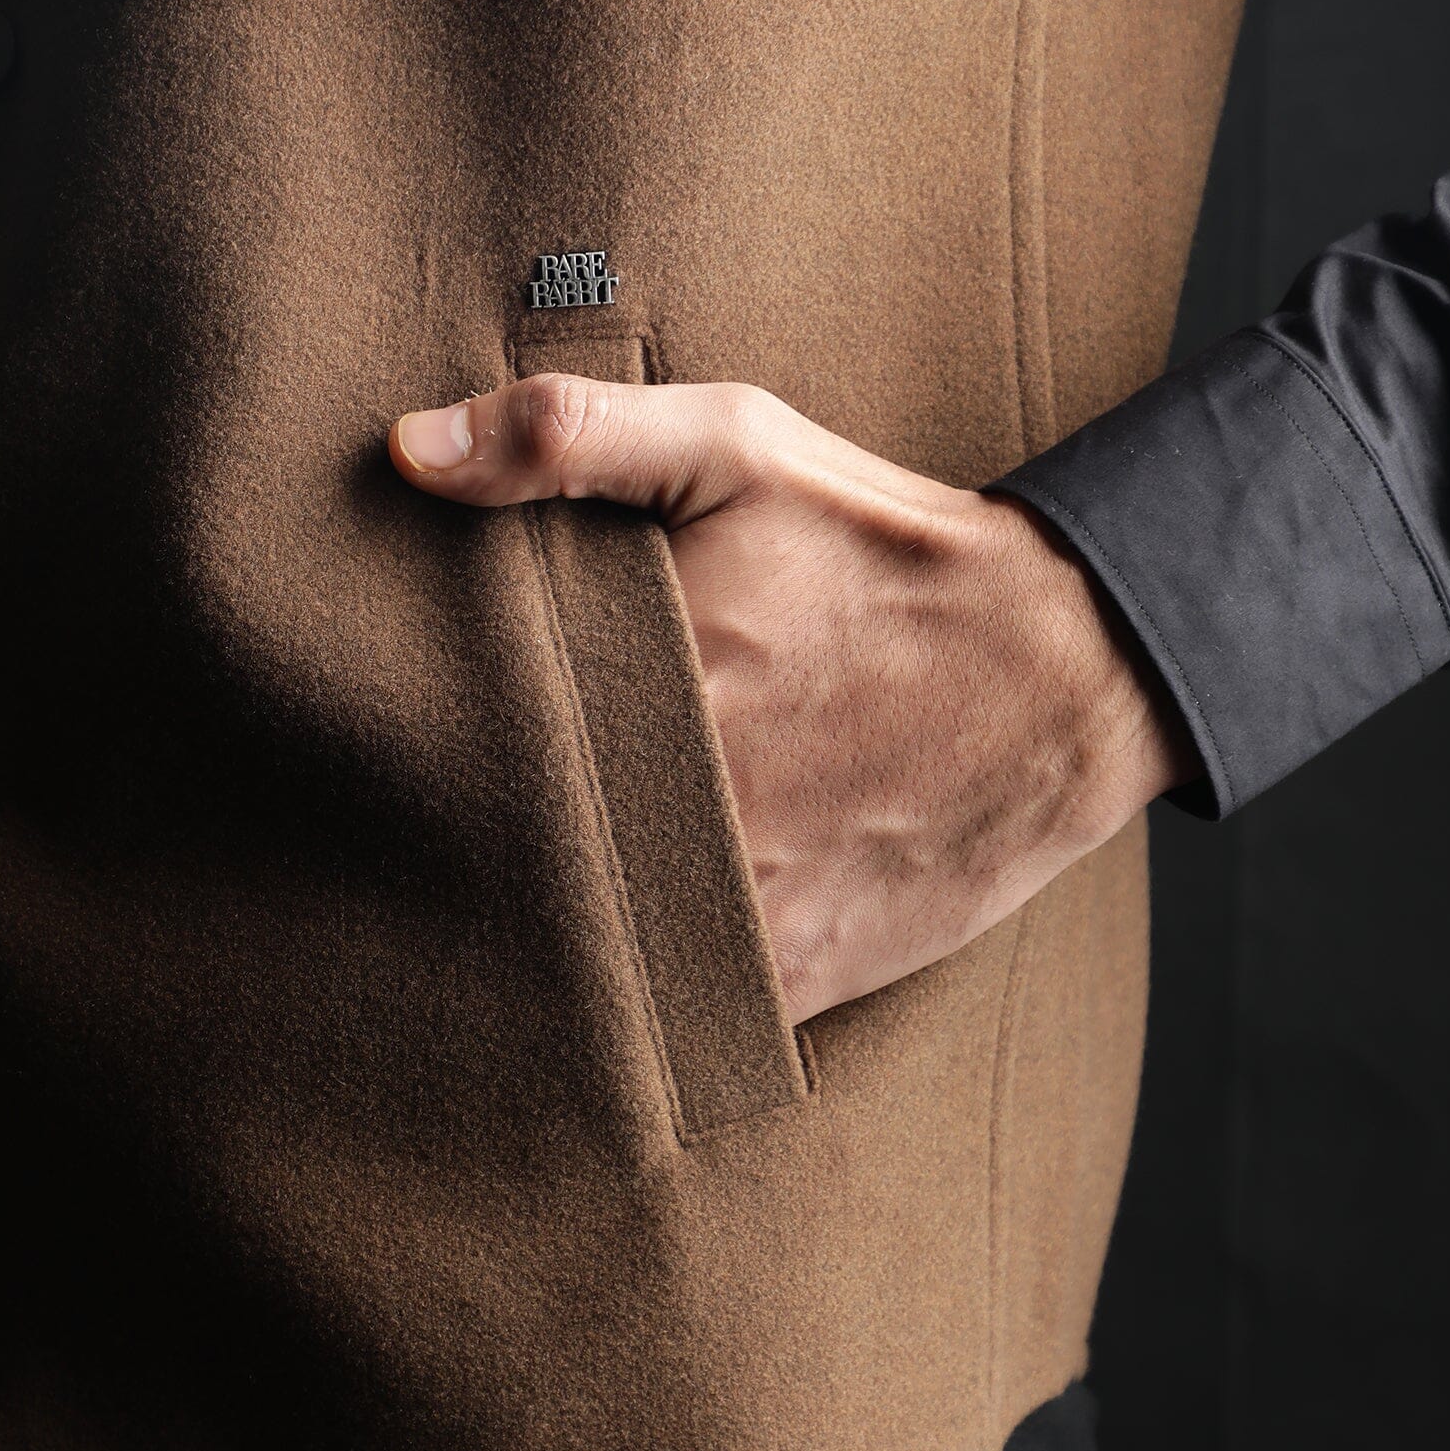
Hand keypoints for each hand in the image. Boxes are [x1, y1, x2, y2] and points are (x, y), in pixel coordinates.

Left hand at [390, 376, 1195, 1022]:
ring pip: (586, 947)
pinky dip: (634, 1001)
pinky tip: (594, 969)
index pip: (477, 742)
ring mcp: (741, 903)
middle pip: (516, 853)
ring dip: (540, 928)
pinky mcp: (797, 971)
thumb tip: (407, 451)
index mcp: (649, 681)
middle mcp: (684, 808)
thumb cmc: (893, 550)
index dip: (417, 751)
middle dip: (460, 844)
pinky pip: (677, 1013)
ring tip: (481, 908)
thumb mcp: (740, 448)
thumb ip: (570, 437)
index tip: (375, 742)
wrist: (1074, 667)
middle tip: (397, 834)